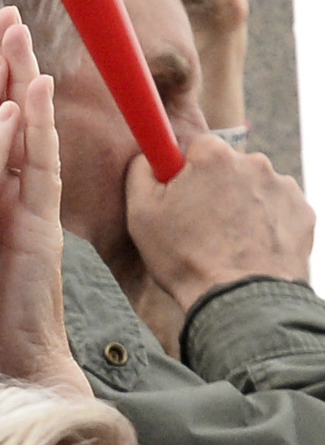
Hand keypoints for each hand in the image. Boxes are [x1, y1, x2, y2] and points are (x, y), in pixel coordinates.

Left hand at [0, 23, 86, 397]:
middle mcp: (4, 205)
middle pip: (5, 126)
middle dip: (2, 71)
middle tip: (2, 16)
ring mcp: (25, 216)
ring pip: (24, 136)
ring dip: (21, 81)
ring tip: (18, 33)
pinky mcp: (36, 234)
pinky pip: (34, 171)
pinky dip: (32, 130)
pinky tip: (33, 92)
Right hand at [126, 136, 314, 315]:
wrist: (241, 297)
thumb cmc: (187, 257)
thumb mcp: (141, 215)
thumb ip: (140, 172)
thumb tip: (148, 157)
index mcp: (214, 157)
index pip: (195, 147)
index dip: (183, 172)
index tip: (177, 195)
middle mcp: (254, 162)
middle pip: (226, 168)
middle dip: (213, 190)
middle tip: (198, 227)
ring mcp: (283, 187)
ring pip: (253, 189)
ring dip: (239, 207)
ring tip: (225, 244)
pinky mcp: (302, 211)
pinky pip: (276, 210)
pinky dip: (264, 224)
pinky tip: (248, 248)